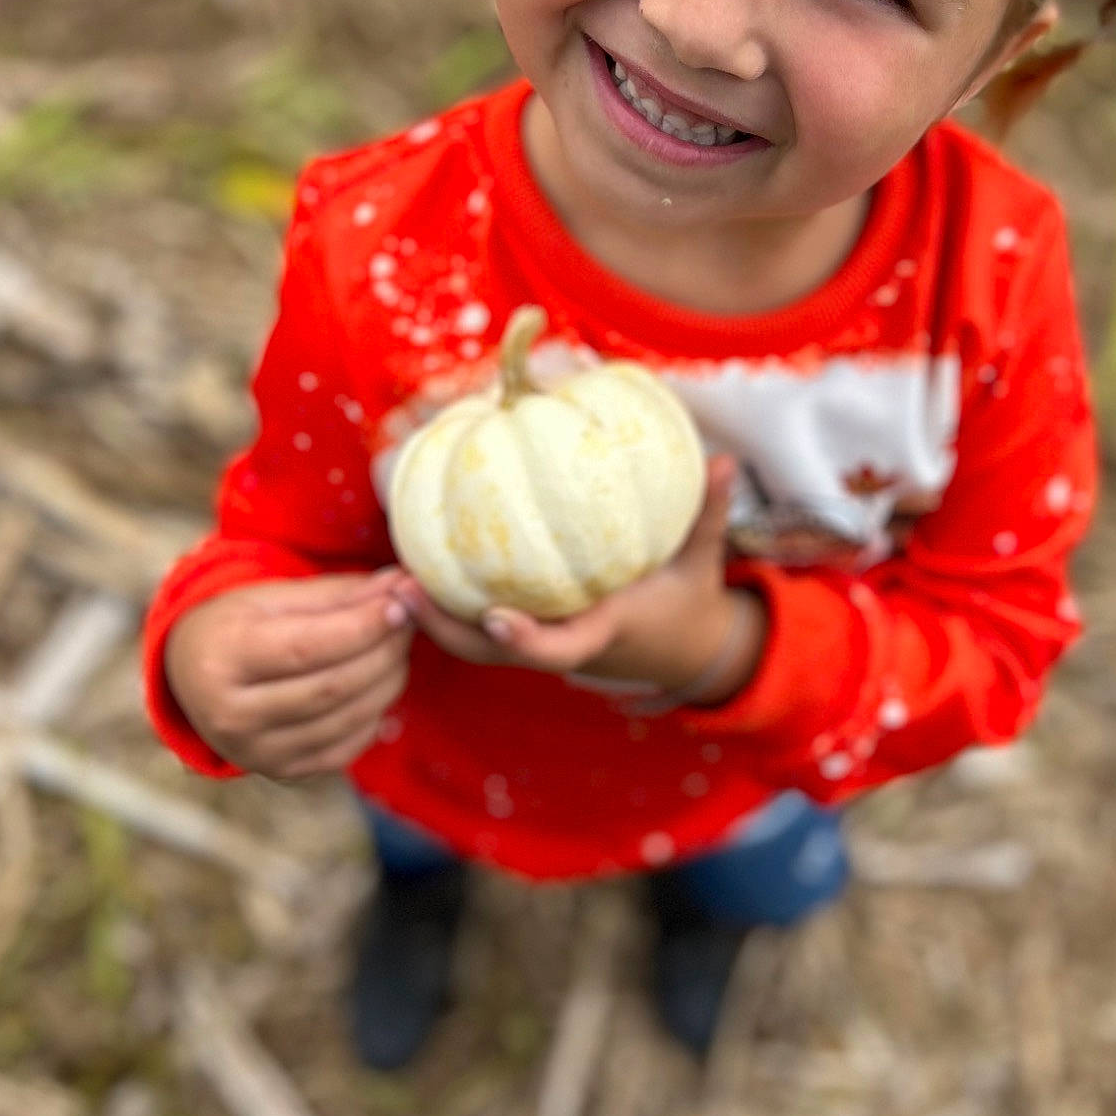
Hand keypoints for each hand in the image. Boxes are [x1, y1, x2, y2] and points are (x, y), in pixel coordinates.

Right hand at [163, 570, 414, 780]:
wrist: (191, 677)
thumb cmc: (237, 625)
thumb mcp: (273, 597)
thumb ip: (338, 594)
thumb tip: (401, 584)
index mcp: (223, 660)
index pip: (306, 648)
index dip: (362, 627)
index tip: (400, 603)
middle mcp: (231, 716)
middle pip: (332, 687)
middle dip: (384, 651)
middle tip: (410, 620)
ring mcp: (255, 753)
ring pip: (346, 719)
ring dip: (388, 681)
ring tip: (399, 648)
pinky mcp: (280, 772)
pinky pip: (346, 748)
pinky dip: (374, 714)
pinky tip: (379, 684)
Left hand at [392, 457, 765, 704]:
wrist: (683, 652)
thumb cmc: (687, 601)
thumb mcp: (701, 560)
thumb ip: (707, 513)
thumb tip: (725, 462)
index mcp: (602, 631)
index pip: (558, 647)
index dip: (525, 639)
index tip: (494, 617)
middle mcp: (563, 643)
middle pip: (492, 653)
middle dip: (444, 630)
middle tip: (401, 588)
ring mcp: (542, 642)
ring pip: (476, 644)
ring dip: (432, 618)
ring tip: (389, 578)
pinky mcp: (531, 633)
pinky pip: (480, 624)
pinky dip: (447, 604)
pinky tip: (416, 565)